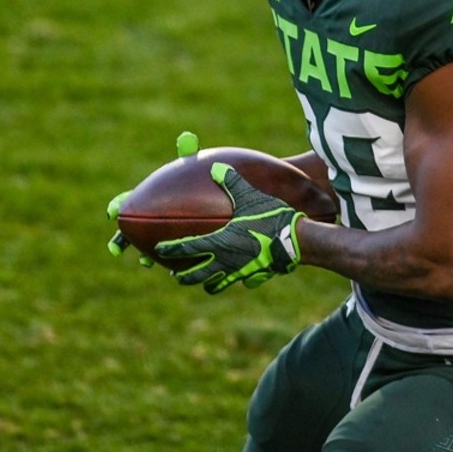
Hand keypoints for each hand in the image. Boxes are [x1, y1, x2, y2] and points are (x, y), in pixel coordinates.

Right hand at [106, 130, 200, 265]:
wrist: (226, 204)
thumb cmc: (206, 182)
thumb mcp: (198, 168)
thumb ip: (190, 154)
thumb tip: (186, 137)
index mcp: (152, 197)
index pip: (129, 200)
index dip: (118, 206)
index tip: (112, 212)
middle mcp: (154, 216)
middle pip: (130, 229)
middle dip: (121, 240)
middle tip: (115, 248)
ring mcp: (165, 233)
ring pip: (149, 248)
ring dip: (143, 255)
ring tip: (144, 262)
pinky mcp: (181, 247)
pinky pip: (172, 259)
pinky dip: (170, 264)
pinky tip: (174, 270)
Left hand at [155, 163, 303, 294]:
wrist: (294, 240)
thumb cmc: (270, 218)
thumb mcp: (250, 197)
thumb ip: (232, 183)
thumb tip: (216, 167)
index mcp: (218, 242)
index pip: (186, 248)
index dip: (169, 249)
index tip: (158, 250)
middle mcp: (224, 260)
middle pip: (194, 275)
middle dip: (183, 276)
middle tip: (175, 273)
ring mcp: (238, 271)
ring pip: (214, 284)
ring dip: (206, 283)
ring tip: (202, 280)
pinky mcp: (253, 275)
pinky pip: (238, 282)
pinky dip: (233, 281)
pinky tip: (235, 278)